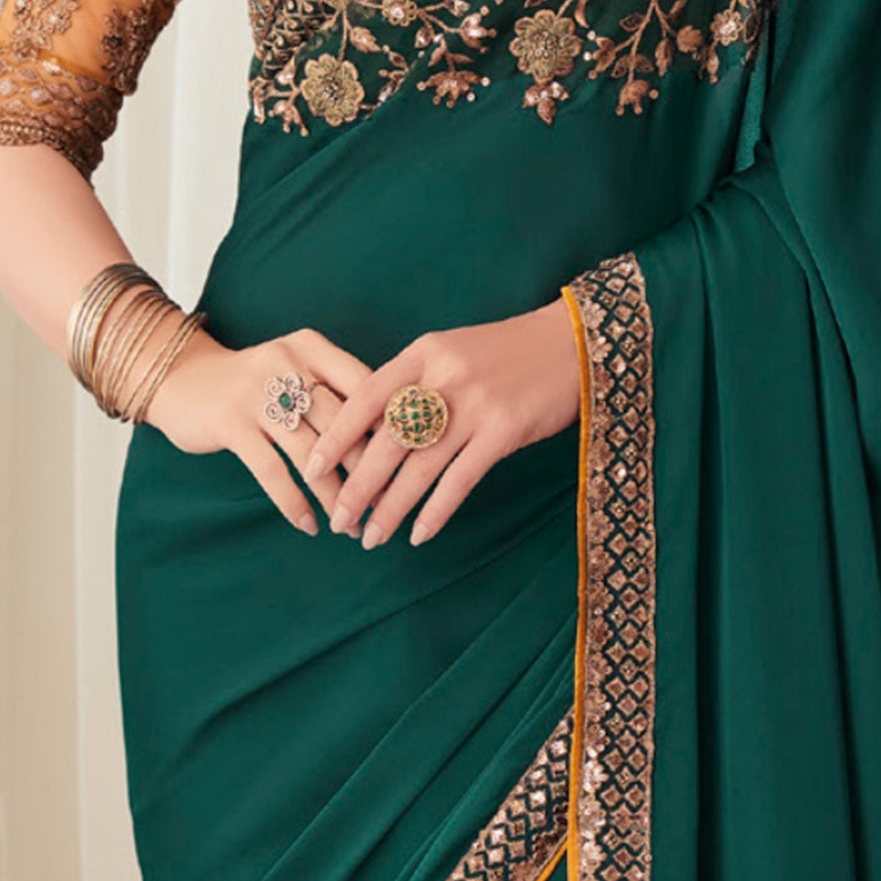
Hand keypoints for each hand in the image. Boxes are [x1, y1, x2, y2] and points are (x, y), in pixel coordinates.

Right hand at [140, 320, 377, 536]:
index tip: (408, 462)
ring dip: (333, 494)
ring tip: (349, 525)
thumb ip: (332, 390)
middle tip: (385, 504)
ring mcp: (257, 393)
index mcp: (311, 347)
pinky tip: (309, 524)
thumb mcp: (294, 368)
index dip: (388, 424)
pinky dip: (294, 501)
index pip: (363, 384)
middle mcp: (287, 364)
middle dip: (367, 469)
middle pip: (341, 422)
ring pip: (310, 453)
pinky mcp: (231, 423)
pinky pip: (271, 470)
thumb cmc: (254, 383)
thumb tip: (389, 438)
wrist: (183, 378)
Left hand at [300, 297, 582, 549]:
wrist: (569, 344)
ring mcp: (474, 404)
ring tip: (371, 537)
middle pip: (387, 440)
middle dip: (358, 486)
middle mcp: (443, 377)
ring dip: (391, 508)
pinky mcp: (503, 431)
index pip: (365, 397)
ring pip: (419, 467)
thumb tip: (373, 434)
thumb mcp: (453, 352)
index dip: (335, 436)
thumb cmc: (506, 353)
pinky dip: (435, 511)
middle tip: (339, 521)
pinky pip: (459, 480)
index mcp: (424, 352)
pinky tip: (419, 534)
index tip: (312, 468)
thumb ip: (416, 383)